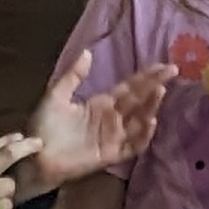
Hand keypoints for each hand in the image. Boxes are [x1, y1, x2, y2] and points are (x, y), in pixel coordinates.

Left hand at [18, 63, 173, 195]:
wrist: (34, 156)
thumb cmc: (44, 127)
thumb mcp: (56, 96)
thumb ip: (73, 76)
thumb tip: (88, 52)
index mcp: (101, 103)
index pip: (130, 87)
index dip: (146, 76)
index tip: (164, 65)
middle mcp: (112, 119)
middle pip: (139, 100)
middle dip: (156, 85)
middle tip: (173, 71)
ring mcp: (113, 137)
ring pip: (139, 120)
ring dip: (151, 106)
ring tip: (159, 91)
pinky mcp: (111, 155)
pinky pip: (132, 146)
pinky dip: (143, 135)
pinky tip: (150, 121)